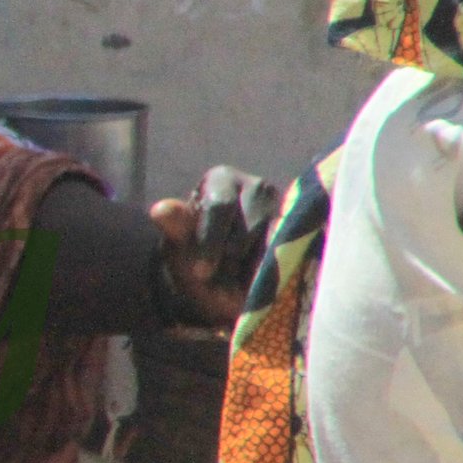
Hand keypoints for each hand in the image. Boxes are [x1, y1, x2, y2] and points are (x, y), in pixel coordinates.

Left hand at [146, 165, 282, 328]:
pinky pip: (291, 257)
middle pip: (248, 228)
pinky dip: (272, 274)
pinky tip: (259, 282)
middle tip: (218, 277)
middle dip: (231, 258)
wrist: (219, 283)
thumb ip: (175, 225)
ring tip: (235, 278)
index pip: (219, 207)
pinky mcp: (302, 234)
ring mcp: (283, 210)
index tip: (201, 271)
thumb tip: (160, 210)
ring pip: (271, 244)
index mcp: (220, 179)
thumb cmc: (193, 255)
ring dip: (251, 269)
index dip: (210, 241)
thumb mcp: (179, 243)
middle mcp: (256, 186)